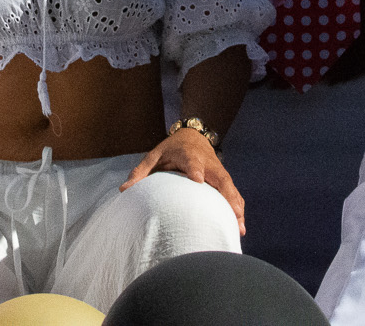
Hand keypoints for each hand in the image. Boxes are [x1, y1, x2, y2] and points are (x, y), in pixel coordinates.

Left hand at [120, 125, 244, 233]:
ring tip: (239, 228)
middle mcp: (206, 163)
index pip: (192, 161)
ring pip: (230, 188)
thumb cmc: (170, 149)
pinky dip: (237, 207)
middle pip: (220, 178)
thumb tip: (124, 190)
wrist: (193, 136)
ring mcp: (217, 171)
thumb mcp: (154, 155)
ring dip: (236, 206)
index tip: (198, 179)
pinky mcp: (223, 179)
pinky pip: (232, 193)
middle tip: (233, 212)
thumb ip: (141, 172)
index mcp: (187, 155)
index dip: (195, 169)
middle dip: (226, 195)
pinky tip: (240, 226)